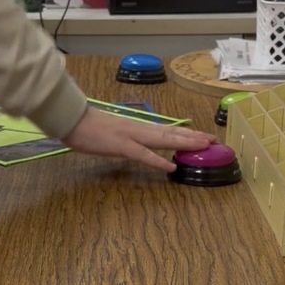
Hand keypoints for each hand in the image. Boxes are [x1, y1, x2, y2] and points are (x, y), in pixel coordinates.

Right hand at [61, 106, 215, 172]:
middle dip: (192, 137)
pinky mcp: (121, 146)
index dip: (184, 133)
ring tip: (203, 145)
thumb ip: (126, 137)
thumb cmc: (87, 126)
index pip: (164, 130)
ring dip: (184, 142)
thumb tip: (134, 143)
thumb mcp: (111, 131)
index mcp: (136, 127)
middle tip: (213, 139)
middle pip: (170, 133)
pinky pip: (143, 155)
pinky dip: (158, 160)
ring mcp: (131, 137)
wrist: (71, 119)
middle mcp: (138, 129)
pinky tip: (171, 166)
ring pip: (163, 140)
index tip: (201, 135)